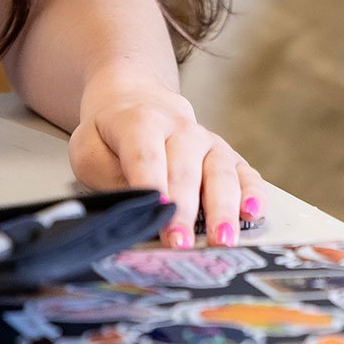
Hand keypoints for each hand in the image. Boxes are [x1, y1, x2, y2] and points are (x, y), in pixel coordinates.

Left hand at [69, 79, 267, 249]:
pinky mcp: (228, 155)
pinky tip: (254, 213)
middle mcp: (181, 128)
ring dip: (222, 209)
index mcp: (141, 122)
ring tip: (223, 239)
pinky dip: (254, 193)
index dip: (151, 183)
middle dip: (183, 209)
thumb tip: (133, 210)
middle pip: (184, 170)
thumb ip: (107, 177)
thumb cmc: (110, 134)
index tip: (156, 209)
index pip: (146, 155)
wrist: (136, 100)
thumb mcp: (89, 148)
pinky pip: (246, 174)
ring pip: (220, 173)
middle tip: (180, 243)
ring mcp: (208, 142)